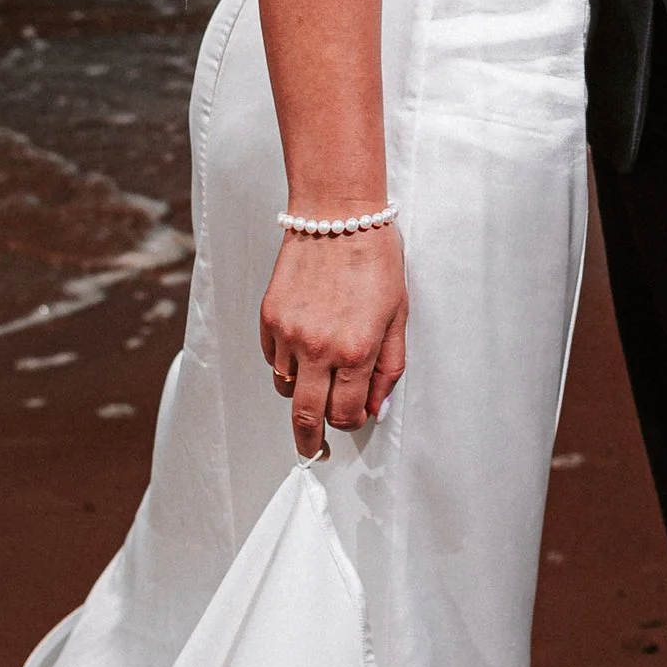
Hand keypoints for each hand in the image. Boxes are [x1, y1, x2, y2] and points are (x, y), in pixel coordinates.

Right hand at [260, 225, 407, 457]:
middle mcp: (319, 348)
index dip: (351, 423)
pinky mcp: (269, 318)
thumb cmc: (375, 260)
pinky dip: (285, 363)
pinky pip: (272, 359)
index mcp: (356, 350)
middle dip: (311, 441)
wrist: (337, 216)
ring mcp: (289, 334)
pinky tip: (302, 347)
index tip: (354, 419)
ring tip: (316, 379)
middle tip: (314, 451)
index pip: (346, 414)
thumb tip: (375, 408)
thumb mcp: (397, 316)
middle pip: (306, 417)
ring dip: (301, 393)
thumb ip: (388, 368)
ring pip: (286, 388)